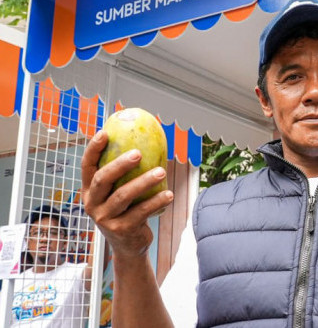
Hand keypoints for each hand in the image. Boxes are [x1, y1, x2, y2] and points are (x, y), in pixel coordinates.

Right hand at [81, 130, 172, 257]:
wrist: (129, 244)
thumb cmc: (127, 209)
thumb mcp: (120, 191)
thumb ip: (126, 172)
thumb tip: (147, 139)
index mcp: (90, 190)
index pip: (87, 166)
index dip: (93, 149)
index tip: (104, 133)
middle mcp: (92, 203)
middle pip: (102, 179)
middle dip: (120, 164)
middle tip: (138, 153)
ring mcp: (104, 218)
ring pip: (123, 196)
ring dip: (144, 182)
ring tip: (161, 171)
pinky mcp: (121, 230)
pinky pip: (140, 212)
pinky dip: (156, 202)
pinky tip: (169, 194)